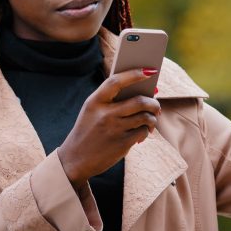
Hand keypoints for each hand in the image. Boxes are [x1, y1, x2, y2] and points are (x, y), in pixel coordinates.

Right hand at [57, 68, 160, 188]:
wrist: (75, 160)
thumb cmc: (88, 131)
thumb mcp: (92, 112)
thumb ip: (113, 101)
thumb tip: (146, 93)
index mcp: (94, 101)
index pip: (116, 81)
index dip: (134, 74)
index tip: (150, 71)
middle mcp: (105, 114)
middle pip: (139, 101)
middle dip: (153, 102)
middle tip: (156, 105)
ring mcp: (115, 129)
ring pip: (145, 116)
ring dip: (153, 117)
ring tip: (152, 119)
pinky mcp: (122, 143)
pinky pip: (143, 131)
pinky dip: (146, 130)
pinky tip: (143, 133)